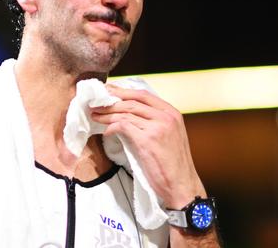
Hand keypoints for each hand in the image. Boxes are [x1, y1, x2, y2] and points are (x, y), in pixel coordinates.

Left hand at [91, 84, 205, 207]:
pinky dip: (112, 127)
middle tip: (96, 103)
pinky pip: (123, 126)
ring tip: (95, 115)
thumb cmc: (172, 164)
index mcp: (172, 113)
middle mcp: (166, 117)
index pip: (143, 94)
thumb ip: (154, 122)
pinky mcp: (148, 140)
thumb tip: (128, 114)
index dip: (123, 91)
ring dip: (107, 113)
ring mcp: (157, 127)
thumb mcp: (168, 136)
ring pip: (126, 112)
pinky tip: (106, 132)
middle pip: (132, 101)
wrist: (181, 185)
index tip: (109, 91)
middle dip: (111, 101)